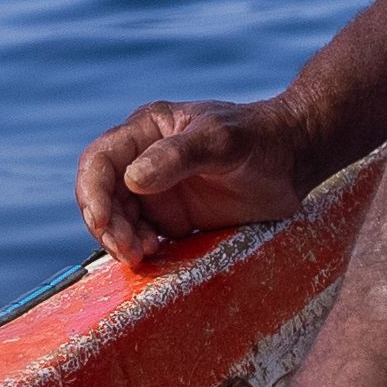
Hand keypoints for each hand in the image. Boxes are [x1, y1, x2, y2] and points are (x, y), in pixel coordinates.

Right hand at [76, 98, 315, 265]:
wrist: (295, 160)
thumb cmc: (260, 139)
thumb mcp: (222, 140)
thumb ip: (179, 154)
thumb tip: (132, 179)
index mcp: (146, 131)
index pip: (99, 161)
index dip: (92, 193)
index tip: (103, 222)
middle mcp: (143, 159)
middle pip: (102, 195)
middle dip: (106, 224)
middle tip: (129, 250)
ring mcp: (156, 191)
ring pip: (117, 220)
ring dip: (120, 240)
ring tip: (143, 254)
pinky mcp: (172, 218)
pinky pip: (141, 236)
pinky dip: (138, 250)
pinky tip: (153, 255)